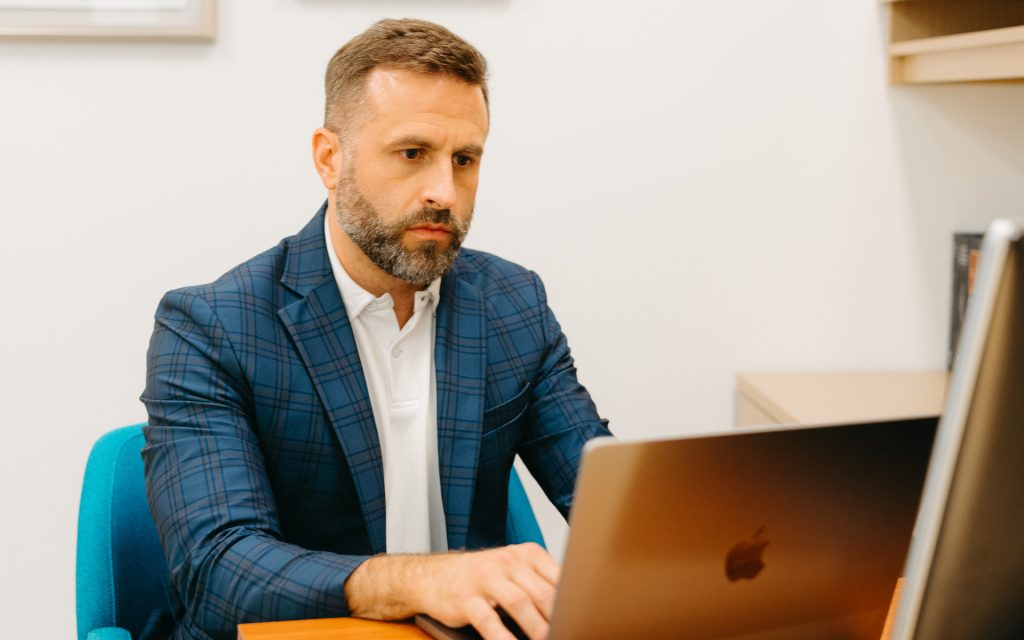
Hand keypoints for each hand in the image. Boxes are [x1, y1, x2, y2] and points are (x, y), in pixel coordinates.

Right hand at [345, 542, 559, 639]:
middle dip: (559, 619)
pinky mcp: (466, 598)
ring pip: (520, 604)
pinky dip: (503, 638)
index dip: (574, 603)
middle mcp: (508, 562)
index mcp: (527, 554)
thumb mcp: (515, 572)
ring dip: (537, 629)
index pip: (559, 578)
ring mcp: (485, 578)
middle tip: (569, 633)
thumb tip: (572, 610)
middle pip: (543, 593)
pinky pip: (489, 620)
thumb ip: (541, 585)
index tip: (584, 620)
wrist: (434, 575)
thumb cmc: (482, 576)